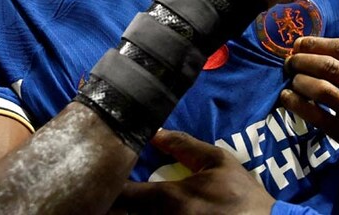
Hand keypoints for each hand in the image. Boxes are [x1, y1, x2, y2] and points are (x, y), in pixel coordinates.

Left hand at [113, 129, 273, 214]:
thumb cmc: (242, 195)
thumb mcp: (218, 161)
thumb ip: (184, 145)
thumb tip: (155, 132)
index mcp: (168, 198)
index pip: (122, 195)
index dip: (106, 187)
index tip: (96, 178)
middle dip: (106, 207)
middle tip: (98, 195)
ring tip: (110, 206)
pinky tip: (138, 214)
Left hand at [279, 37, 338, 179]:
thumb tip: (319, 49)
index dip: (315, 44)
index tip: (298, 44)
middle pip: (330, 67)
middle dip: (302, 62)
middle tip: (289, 63)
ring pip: (323, 91)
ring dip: (299, 82)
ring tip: (292, 81)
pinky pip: (320, 119)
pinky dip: (299, 106)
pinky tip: (289, 100)